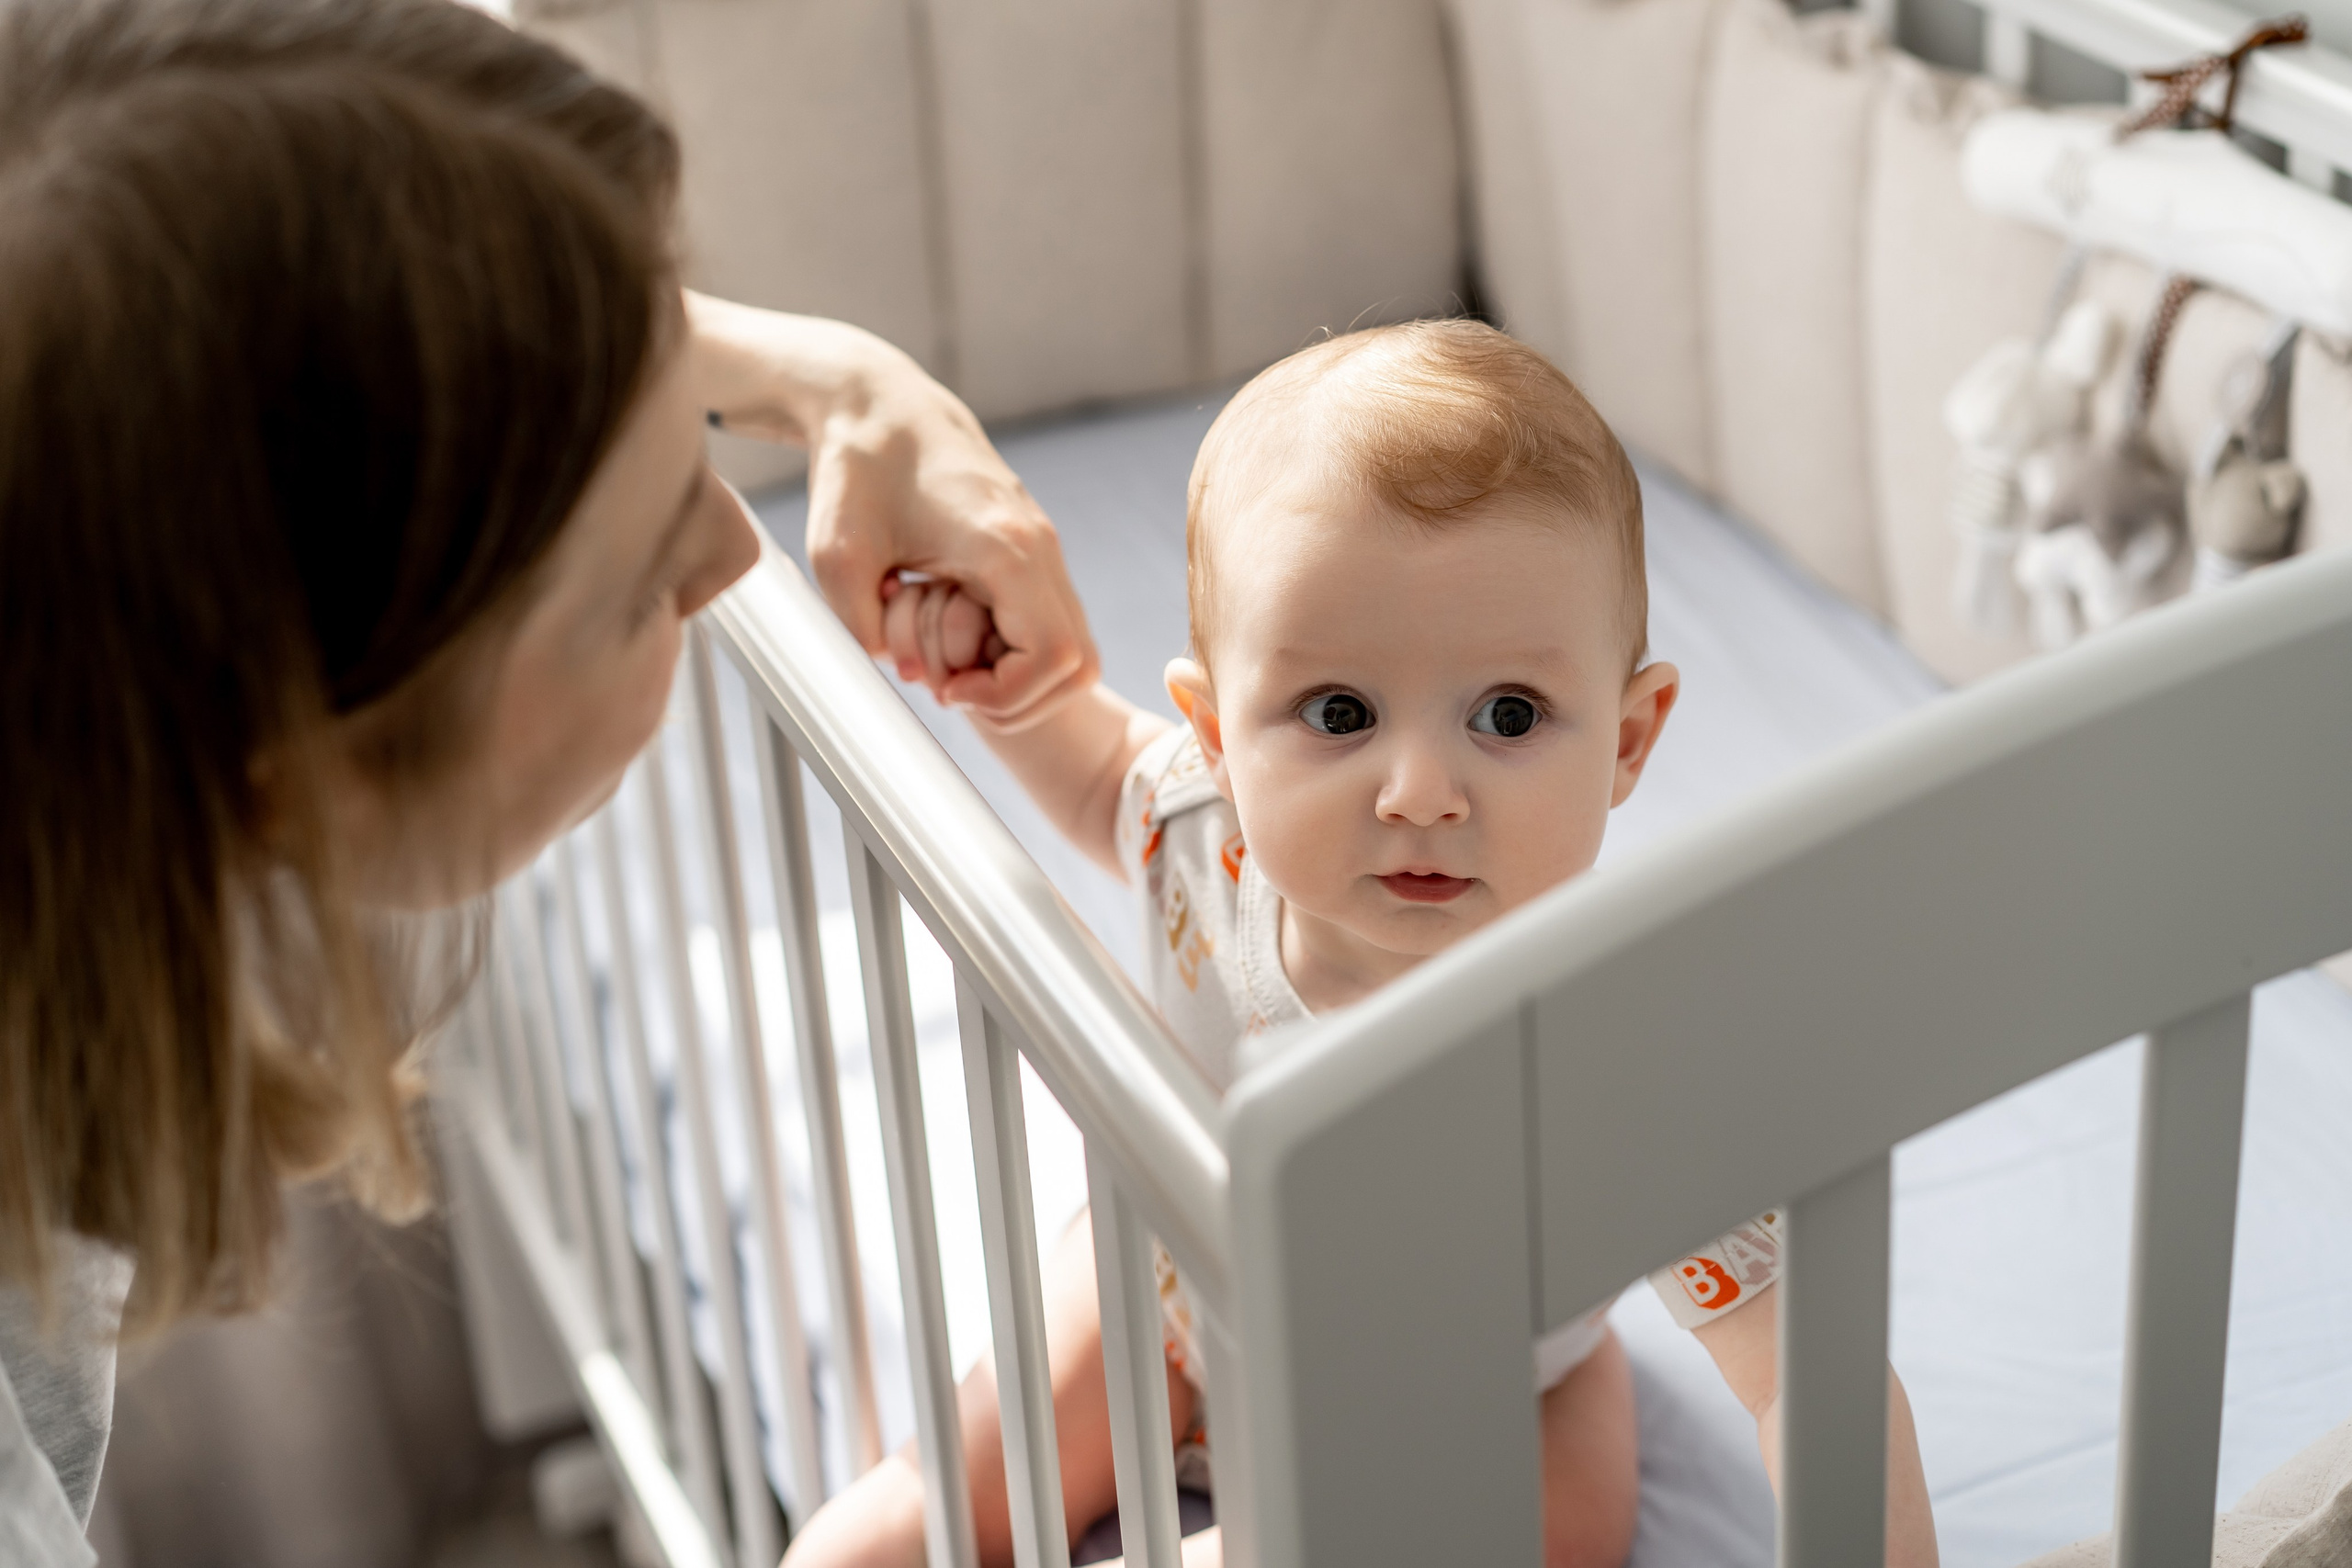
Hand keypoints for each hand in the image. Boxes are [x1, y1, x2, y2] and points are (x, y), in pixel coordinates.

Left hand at [686, 292, 1097, 728]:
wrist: (879, 403)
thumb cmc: (857, 470)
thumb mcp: (836, 556)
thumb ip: (865, 627)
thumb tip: (907, 673)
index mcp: (1005, 548)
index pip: (1052, 658)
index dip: (1005, 696)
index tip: (947, 690)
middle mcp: (1040, 548)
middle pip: (1080, 665)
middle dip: (1017, 698)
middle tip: (955, 687)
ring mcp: (1043, 548)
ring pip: (1076, 649)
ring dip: (1020, 678)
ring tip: (958, 667)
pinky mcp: (1032, 549)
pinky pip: (1053, 623)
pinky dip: (1016, 650)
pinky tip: (961, 639)